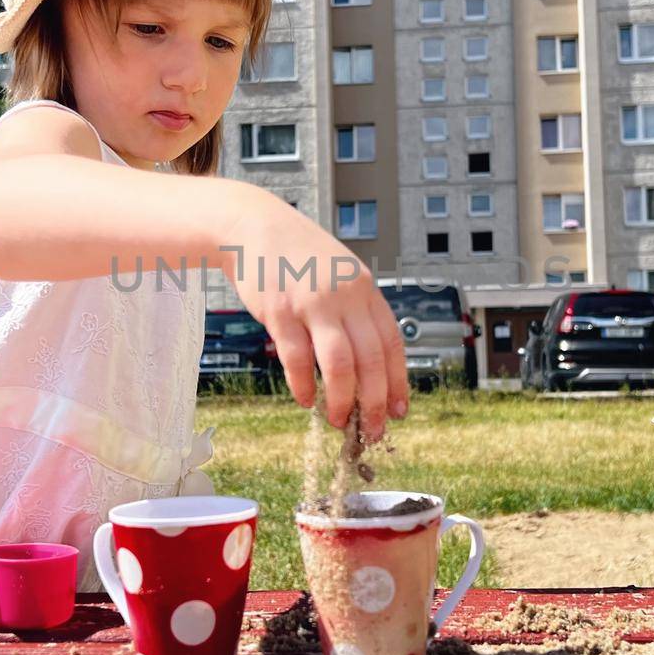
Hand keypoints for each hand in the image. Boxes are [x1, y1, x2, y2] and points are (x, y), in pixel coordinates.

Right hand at [217, 193, 408, 438]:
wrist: (254, 225)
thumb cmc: (299, 257)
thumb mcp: (340, 275)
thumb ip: (355, 313)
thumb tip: (368, 367)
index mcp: (365, 289)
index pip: (393, 343)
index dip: (398, 382)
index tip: (399, 410)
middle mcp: (345, 295)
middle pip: (371, 359)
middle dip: (375, 402)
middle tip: (371, 430)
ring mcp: (312, 302)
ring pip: (339, 364)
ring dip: (342, 400)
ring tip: (338, 420)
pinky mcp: (279, 310)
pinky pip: (296, 358)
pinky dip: (303, 384)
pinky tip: (304, 398)